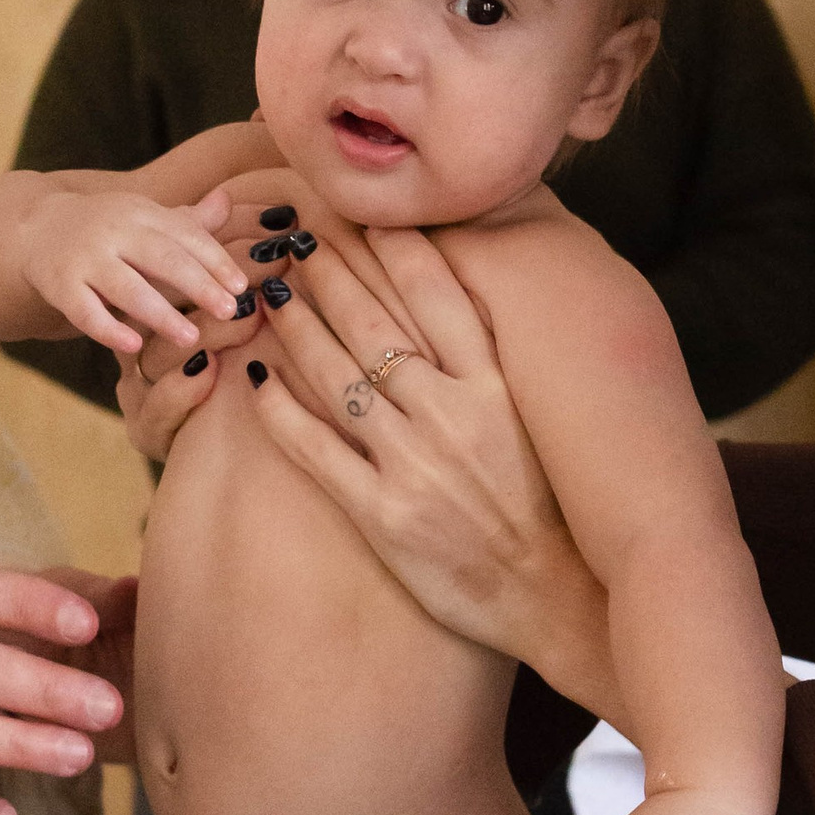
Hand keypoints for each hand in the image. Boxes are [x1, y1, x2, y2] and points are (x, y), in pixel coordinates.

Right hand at [19, 181, 248, 357]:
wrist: (35, 229)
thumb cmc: (107, 230)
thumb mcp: (144, 219)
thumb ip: (187, 221)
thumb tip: (229, 201)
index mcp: (141, 213)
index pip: (185, 235)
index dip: (215, 260)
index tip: (241, 286)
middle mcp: (113, 231)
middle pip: (162, 258)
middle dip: (198, 284)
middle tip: (230, 311)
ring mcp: (84, 258)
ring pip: (126, 288)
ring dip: (160, 313)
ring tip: (191, 338)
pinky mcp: (59, 286)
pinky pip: (85, 311)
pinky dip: (108, 329)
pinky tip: (134, 346)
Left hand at [245, 226, 622, 717]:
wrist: (559, 600)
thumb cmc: (550, 509)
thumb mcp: (536, 422)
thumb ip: (494, 365)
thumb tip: (459, 306)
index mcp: (498, 387)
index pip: (438, 294)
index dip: (393, 246)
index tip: (360, 213)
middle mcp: (455, 416)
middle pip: (374, 323)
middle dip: (328, 271)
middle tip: (293, 235)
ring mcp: (416, 466)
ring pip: (337, 375)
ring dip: (294, 325)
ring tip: (267, 290)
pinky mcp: (384, 516)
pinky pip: (318, 450)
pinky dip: (281, 410)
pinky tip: (255, 377)